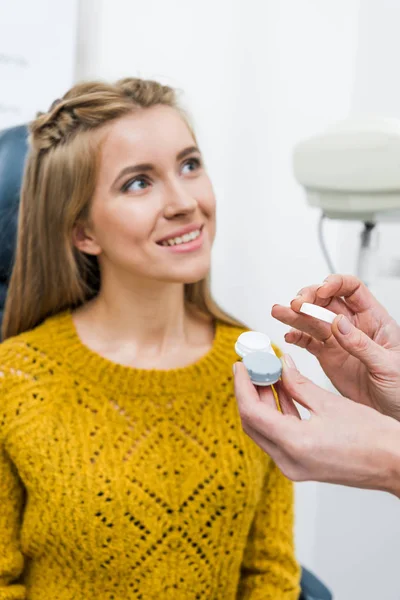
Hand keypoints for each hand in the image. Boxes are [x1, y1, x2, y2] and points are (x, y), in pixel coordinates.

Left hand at [234, 355, 399, 495]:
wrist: (394, 463)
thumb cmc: (371, 436)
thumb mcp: (330, 403)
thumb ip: (298, 384)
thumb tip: (281, 365)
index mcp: (294, 444)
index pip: (251, 412)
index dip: (242, 385)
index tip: (240, 365)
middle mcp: (288, 461)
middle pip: (253, 422)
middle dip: (249, 392)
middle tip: (251, 367)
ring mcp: (294, 467)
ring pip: (265, 429)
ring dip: (263, 401)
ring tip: (265, 373)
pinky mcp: (301, 465)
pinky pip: (279, 437)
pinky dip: (277, 414)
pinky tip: (281, 391)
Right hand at [271, 274, 399, 420]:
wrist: (393, 413)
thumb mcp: (388, 365)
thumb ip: (362, 344)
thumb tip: (339, 323)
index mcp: (374, 319)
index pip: (353, 289)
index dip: (335, 284)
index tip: (321, 290)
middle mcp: (353, 325)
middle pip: (327, 301)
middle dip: (309, 298)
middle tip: (296, 305)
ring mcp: (338, 340)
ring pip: (312, 320)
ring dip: (295, 315)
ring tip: (279, 311)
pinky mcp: (327, 356)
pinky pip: (308, 342)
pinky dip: (296, 337)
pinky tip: (289, 336)